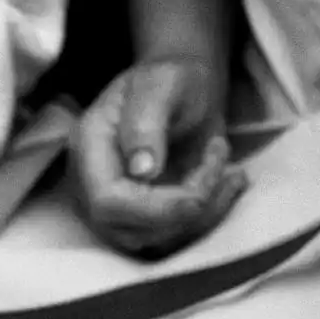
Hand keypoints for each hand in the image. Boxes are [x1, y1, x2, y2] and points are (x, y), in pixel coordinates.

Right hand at [71, 56, 247, 257]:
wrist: (183, 90)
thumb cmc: (171, 79)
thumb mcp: (163, 84)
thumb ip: (147, 122)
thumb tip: (141, 171)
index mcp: (89, 146)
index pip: (107, 201)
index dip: (155, 208)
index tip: (202, 185)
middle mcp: (93, 183)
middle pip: (129, 228)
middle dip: (187, 209)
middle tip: (219, 161)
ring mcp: (114, 205)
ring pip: (155, 239)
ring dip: (205, 213)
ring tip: (230, 169)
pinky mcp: (141, 218)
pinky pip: (173, 237)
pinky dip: (209, 218)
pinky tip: (228, 182)